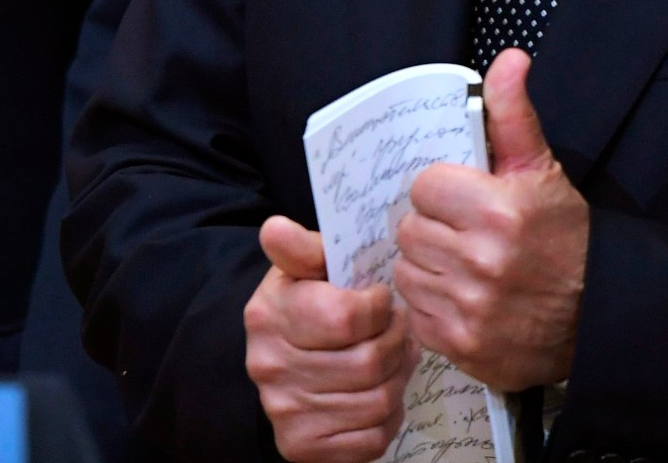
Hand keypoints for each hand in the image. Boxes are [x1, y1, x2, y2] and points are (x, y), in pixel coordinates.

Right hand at [244, 215, 418, 462]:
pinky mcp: (302, 447)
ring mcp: (284, 412)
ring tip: (393, 358)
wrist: (282, 360)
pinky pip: (373, 439)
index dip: (379, 307)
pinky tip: (379, 392)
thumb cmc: (308, 304)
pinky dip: (389, 417)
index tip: (380, 300)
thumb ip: (302, 247)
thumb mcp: (306, 268)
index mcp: (270, 315)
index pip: (346, 317)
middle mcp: (269, 367)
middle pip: (369, 362)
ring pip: (377, 402)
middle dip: (396, 342)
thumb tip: (276, 227)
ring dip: (398, 378)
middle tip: (397, 330)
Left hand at [393, 48, 588, 390]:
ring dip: (428, 267)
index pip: (423, 187)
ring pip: (407, 271)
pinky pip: (416, 313)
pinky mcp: (461, 346)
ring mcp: (469, 308)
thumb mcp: (542, 172)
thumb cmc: (568, 240)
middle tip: (463, 236)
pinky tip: (463, 299)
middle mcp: (481, 261)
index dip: (441, 192)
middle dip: (432, 229)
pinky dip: (433, 306)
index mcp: (498, 210)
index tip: (463, 201)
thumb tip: (508, 59)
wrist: (600, 316)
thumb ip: (514, 116)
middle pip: (409, 230)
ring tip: (463, 268)